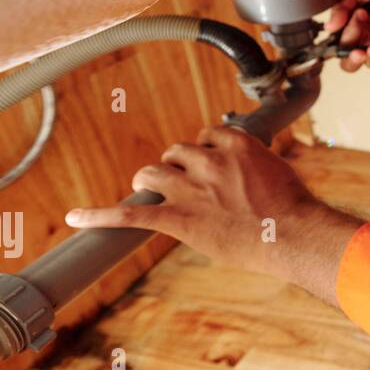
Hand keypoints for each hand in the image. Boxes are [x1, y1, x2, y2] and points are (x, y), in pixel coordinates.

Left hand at [64, 126, 362, 304]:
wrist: (293, 234)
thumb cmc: (294, 206)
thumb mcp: (278, 170)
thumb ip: (254, 163)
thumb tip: (250, 166)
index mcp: (236, 144)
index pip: (206, 134)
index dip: (204, 150)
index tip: (208, 164)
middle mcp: (209, 161)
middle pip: (176, 151)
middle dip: (177, 166)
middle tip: (187, 185)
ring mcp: (191, 190)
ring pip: (152, 173)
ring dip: (151, 181)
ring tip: (155, 193)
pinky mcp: (179, 219)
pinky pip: (132, 216)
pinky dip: (100, 216)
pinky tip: (76, 218)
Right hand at [325, 0, 369, 72]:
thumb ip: (341, 8)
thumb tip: (329, 27)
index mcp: (346, 26)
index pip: (337, 43)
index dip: (343, 39)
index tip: (355, 19)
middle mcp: (359, 37)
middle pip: (349, 62)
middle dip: (352, 61)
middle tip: (358, 53)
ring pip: (369, 63)